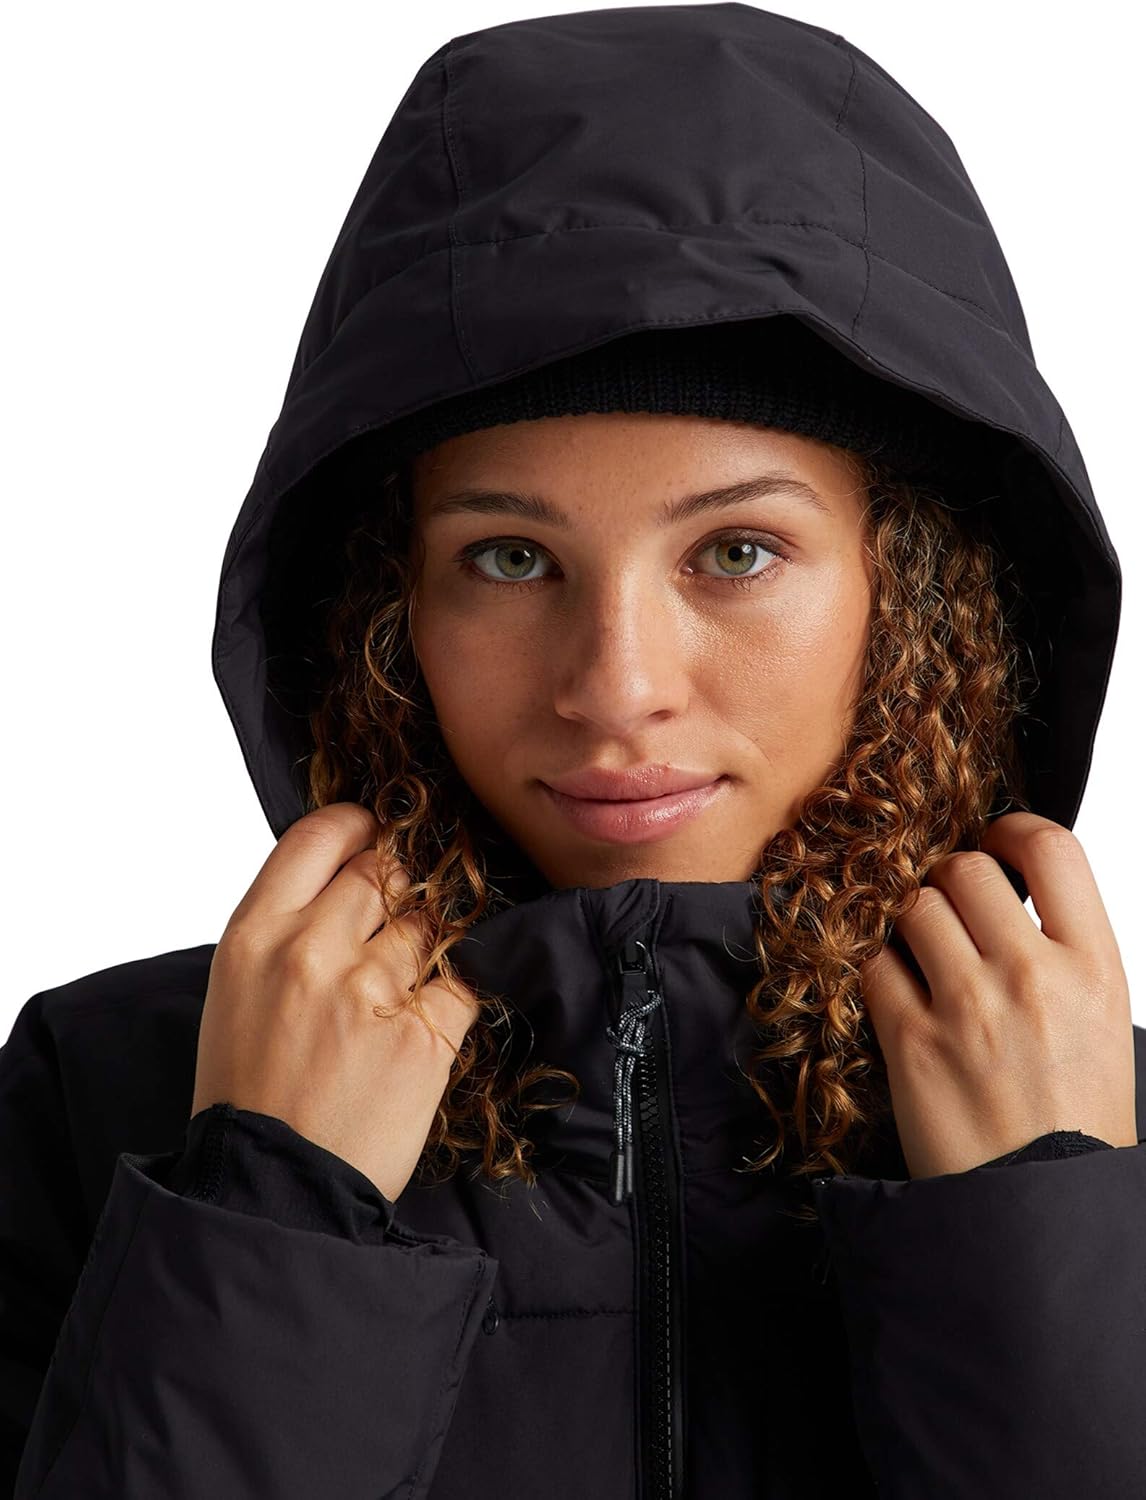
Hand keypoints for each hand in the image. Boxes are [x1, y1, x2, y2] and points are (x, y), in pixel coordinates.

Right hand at [192, 802, 480, 1202]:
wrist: (272, 1190)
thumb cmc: (249, 1093)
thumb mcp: (237, 990)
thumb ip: (288, 926)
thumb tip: (348, 876)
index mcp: (255, 934)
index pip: (320, 834)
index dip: (358, 825)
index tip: (375, 833)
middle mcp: (312, 950)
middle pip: (384, 871)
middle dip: (399, 889)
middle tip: (398, 921)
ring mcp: (371, 991)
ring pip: (429, 926)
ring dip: (427, 948)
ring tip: (403, 989)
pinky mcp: (424, 1035)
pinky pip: (461, 985)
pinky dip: (452, 999)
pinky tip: (425, 1026)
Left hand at [858, 812, 1137, 1179]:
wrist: (1042, 1213)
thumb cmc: (1074, 1122)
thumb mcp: (1100, 1023)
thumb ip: (1057, 953)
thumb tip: (1002, 897)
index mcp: (1095, 967)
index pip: (1051, 848)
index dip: (1011, 828)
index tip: (993, 840)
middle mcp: (1033, 975)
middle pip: (965, 868)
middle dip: (949, 881)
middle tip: (948, 912)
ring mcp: (968, 1007)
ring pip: (913, 907)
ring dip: (910, 924)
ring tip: (924, 960)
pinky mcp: (911, 1042)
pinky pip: (875, 965)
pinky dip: (880, 972)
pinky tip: (900, 997)